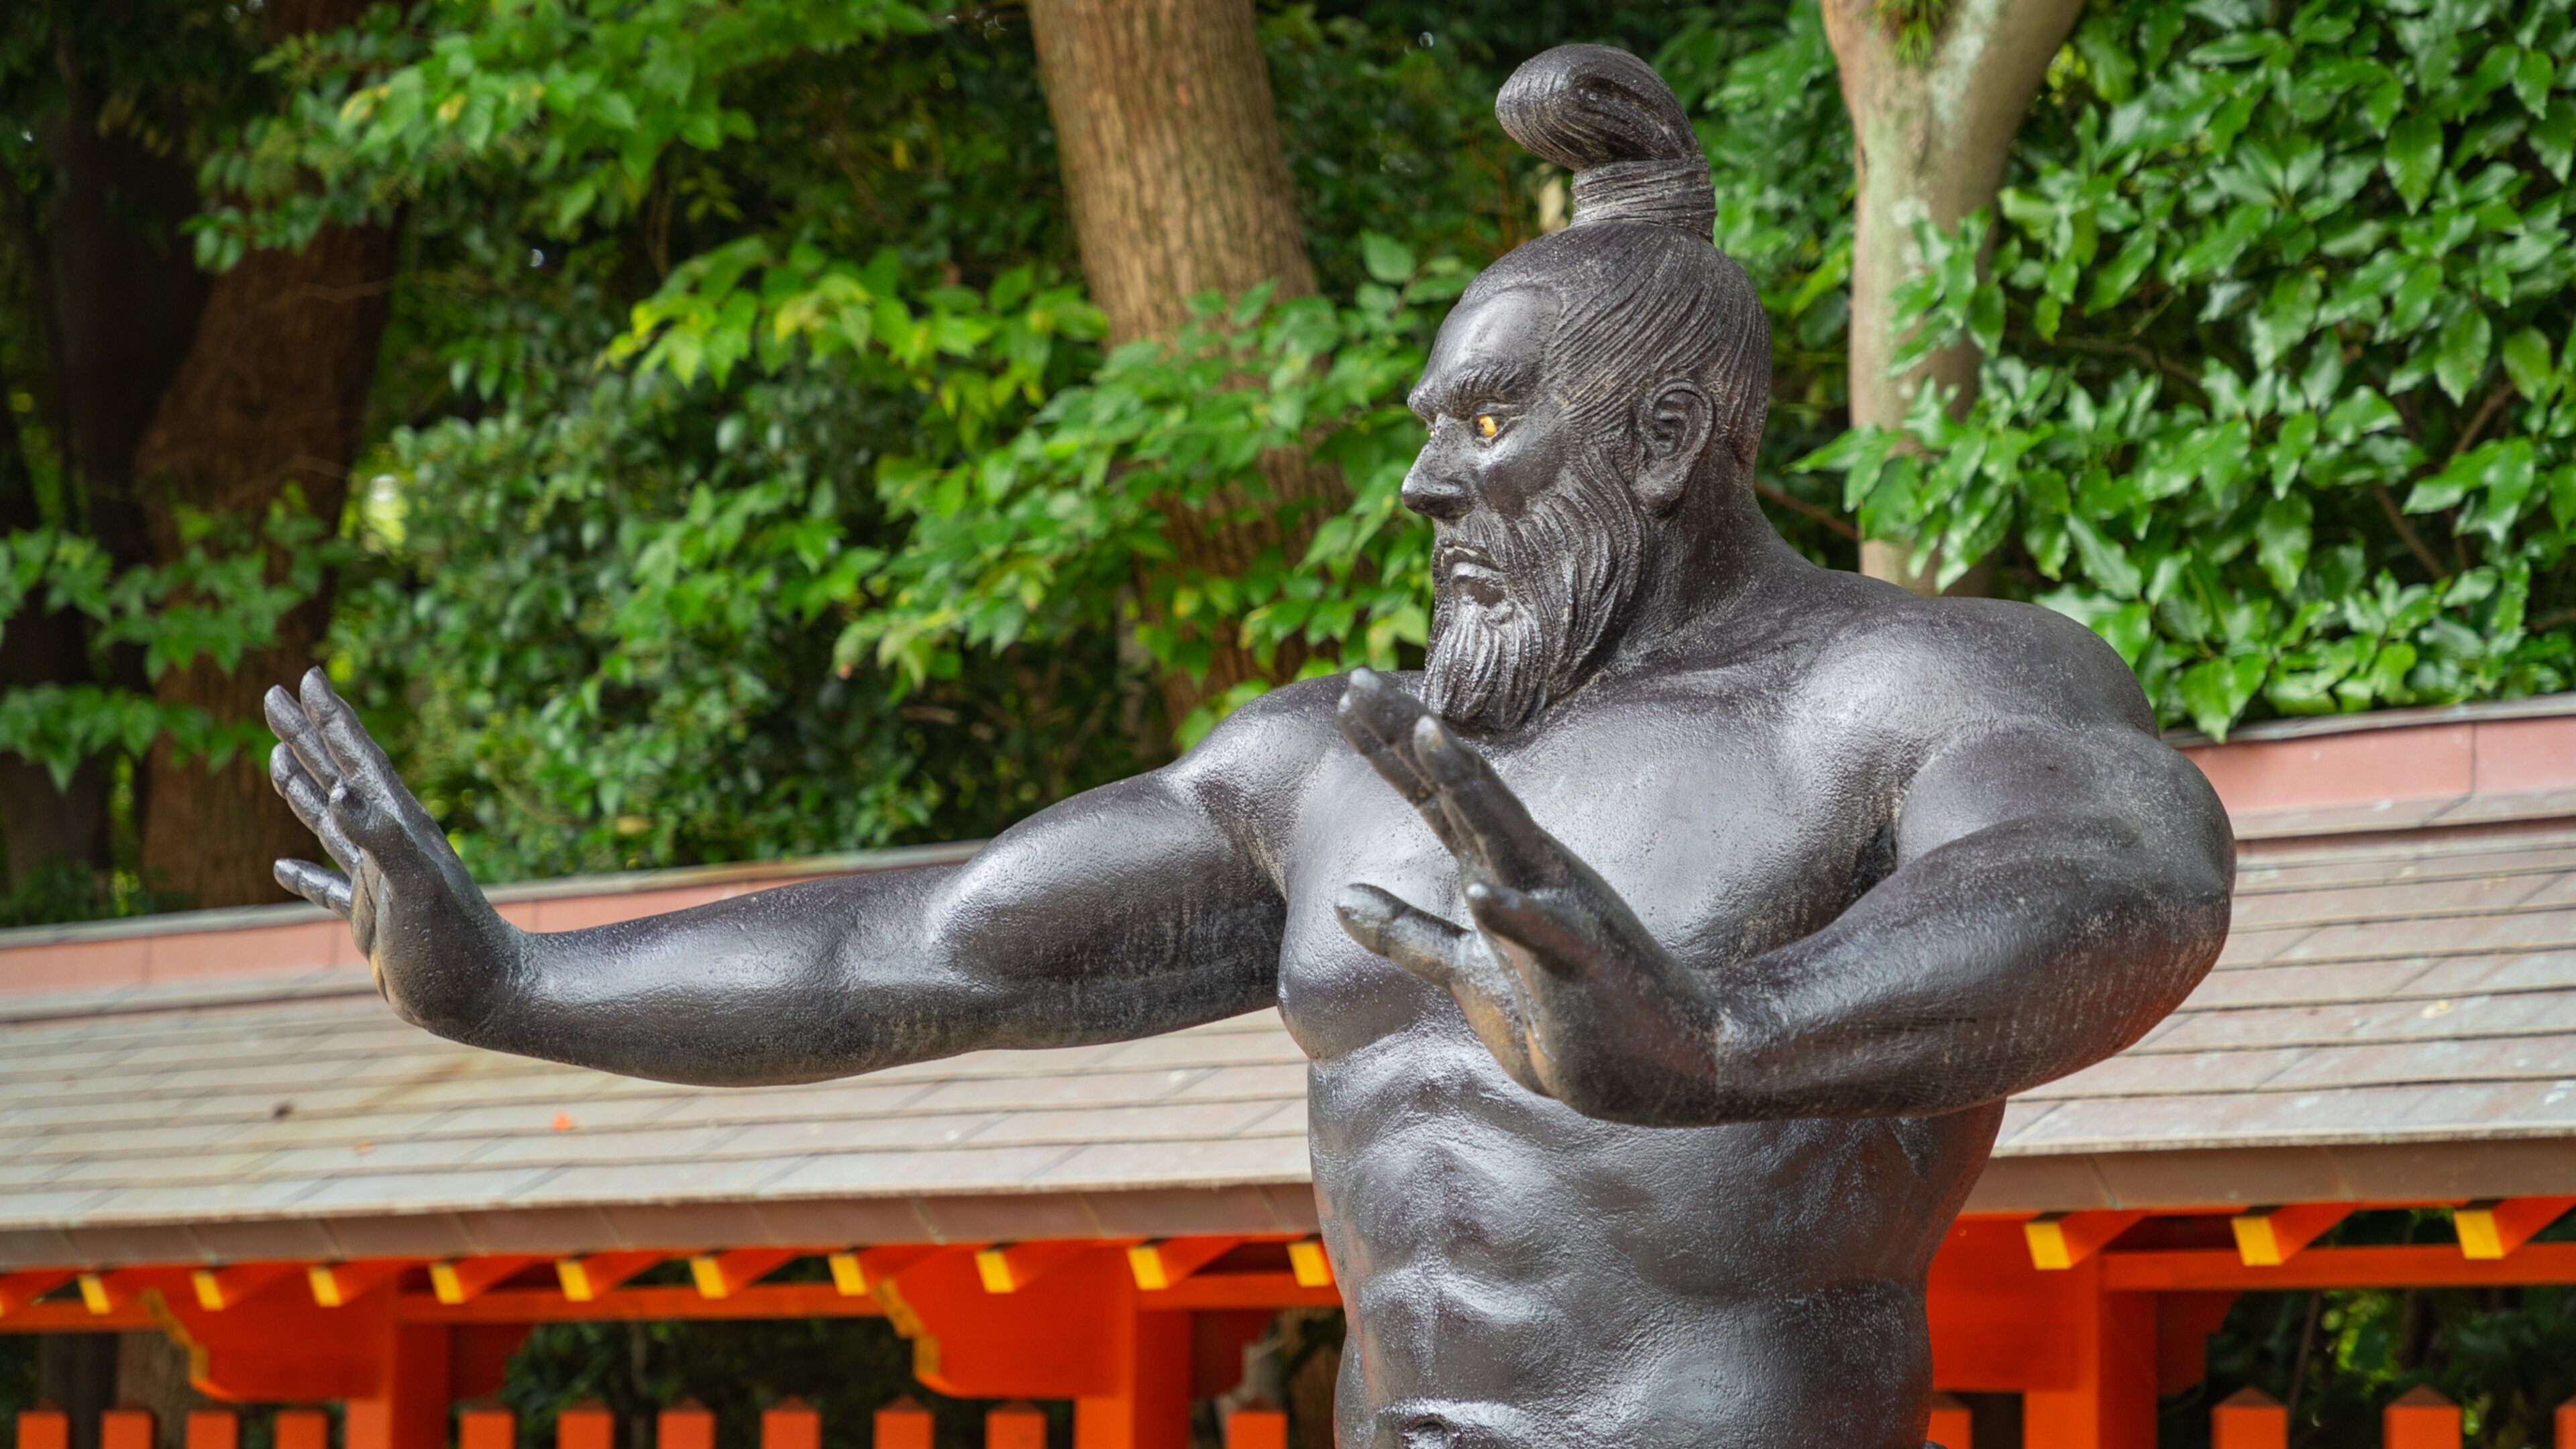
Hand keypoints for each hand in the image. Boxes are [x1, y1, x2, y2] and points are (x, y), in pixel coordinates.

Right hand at [266, 669, 520, 1027]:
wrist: (485, 998)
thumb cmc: (454, 944)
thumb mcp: (415, 884)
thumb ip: (379, 836)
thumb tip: (338, 789)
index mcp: (399, 826)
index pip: (357, 758)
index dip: (330, 717)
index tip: (305, 676)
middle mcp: (389, 844)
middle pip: (339, 775)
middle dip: (307, 735)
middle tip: (271, 695)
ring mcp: (381, 880)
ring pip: (331, 821)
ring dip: (303, 787)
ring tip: (277, 754)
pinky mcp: (375, 919)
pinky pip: (332, 887)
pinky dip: (305, 875)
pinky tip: (281, 867)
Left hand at [1333, 669, 1720, 1116]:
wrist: (1651, 1064)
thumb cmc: (1557, 1014)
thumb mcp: (1467, 969)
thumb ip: (1407, 933)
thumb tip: (1341, 898)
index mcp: (1499, 870)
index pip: (1437, 795)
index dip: (1392, 746)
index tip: (1349, 692)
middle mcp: (1529, 872)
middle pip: (1463, 790)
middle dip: (1412, 736)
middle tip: (1358, 681)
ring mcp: (1559, 911)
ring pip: (1506, 837)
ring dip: (1468, 786)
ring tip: (1426, 735)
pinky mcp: (1584, 964)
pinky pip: (1546, 934)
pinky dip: (1514, 912)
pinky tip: (1481, 894)